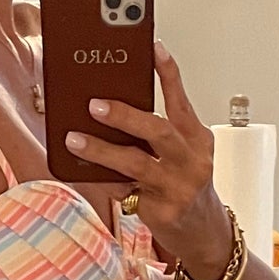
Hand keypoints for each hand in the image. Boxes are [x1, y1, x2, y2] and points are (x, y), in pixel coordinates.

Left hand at [64, 41, 233, 279]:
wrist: (204, 232)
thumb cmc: (186, 184)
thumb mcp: (185, 153)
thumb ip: (159, 132)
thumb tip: (112, 107)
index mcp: (197, 139)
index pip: (182, 101)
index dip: (168, 73)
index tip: (153, 47)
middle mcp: (191, 161)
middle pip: (158, 131)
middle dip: (125, 115)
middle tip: (94, 104)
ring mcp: (177, 188)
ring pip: (135, 163)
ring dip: (101, 150)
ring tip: (74, 139)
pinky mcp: (161, 212)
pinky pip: (123, 191)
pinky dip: (101, 178)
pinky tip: (80, 168)